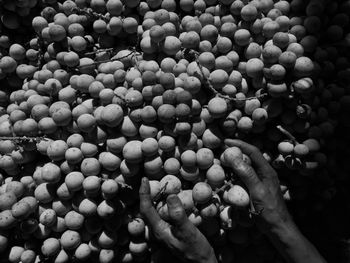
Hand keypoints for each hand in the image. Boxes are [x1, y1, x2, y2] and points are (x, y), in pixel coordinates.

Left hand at [139, 177, 216, 262]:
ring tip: (161, 188)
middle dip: (148, 195)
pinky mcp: (171, 232)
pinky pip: (164, 216)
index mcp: (159, 230)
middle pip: (148, 210)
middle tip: (152, 181)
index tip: (144, 179)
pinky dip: (165, 205)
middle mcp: (158, 231)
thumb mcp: (187, 230)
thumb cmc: (195, 249)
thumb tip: (170, 196)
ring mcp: (164, 232)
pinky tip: (172, 202)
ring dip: (156, 199)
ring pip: (156, 212)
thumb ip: (178, 215)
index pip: (146, 209)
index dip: (144, 193)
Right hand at [225, 139, 326, 262]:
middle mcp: (264, 174)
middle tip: (222, 151)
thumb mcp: (257, 191)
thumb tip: (234, 157)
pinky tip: (229, 178)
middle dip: (236, 152)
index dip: (239, 144)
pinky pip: (245, 178)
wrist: (278, 228)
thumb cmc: (270, 211)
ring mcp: (261, 182)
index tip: (226, 141)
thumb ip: (247, 174)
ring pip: (246, 167)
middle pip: (249, 157)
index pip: (253, 151)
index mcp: (267, 171)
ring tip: (223, 162)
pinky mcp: (257, 189)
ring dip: (235, 163)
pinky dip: (236, 175)